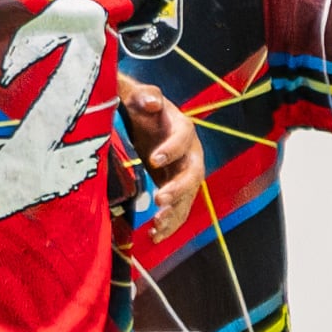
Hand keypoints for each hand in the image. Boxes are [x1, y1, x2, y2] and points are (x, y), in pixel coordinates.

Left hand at [119, 76, 204, 242]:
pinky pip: (179, 210)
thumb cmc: (139, 107)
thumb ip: (144, 95)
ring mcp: (185, 174)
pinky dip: (169, 225)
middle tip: (160, 199)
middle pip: (193, 172)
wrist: (142, 122)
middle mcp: (190, 153)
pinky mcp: (177, 190)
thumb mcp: (138, 96)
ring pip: (188, 197)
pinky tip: (153, 236)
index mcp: (181, 128)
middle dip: (178, 188)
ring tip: (157, 226)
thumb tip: (152, 102)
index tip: (153, 159)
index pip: (183, 137)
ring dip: (175, 213)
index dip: (172, 148)